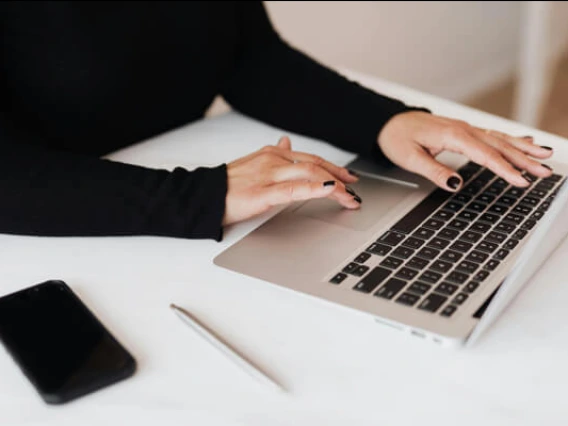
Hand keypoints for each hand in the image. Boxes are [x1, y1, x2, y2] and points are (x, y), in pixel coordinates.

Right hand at [223, 136, 361, 225]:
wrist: (204, 195)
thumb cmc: (227, 184)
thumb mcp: (254, 163)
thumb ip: (274, 154)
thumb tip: (287, 141)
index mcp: (272, 153)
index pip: (310, 159)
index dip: (333, 167)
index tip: (348, 177)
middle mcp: (274, 160)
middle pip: (316, 166)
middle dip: (340, 177)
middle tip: (356, 189)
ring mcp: (269, 175)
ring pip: (310, 175)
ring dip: (335, 186)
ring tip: (350, 198)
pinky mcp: (263, 192)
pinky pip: (294, 189)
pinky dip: (315, 189)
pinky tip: (330, 191)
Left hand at [377, 111, 553, 191]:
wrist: (389, 123)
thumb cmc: (397, 139)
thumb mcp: (410, 159)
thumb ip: (434, 171)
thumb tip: (455, 185)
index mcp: (452, 135)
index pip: (485, 155)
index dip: (505, 169)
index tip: (521, 181)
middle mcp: (463, 129)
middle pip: (499, 145)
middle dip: (524, 159)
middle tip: (546, 170)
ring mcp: (465, 128)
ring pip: (500, 138)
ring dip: (523, 148)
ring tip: (546, 156)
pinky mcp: (464, 131)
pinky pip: (492, 135)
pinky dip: (511, 139)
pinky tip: (526, 142)